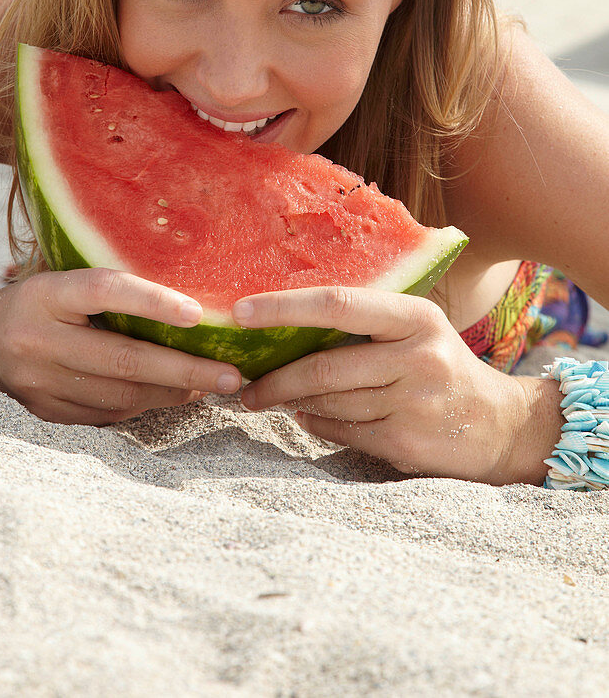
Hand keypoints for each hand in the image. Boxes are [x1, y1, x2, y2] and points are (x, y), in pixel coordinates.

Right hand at [0, 268, 241, 424]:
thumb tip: (187, 307)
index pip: (104, 291)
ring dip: (173, 392)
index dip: (152, 301)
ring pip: (121, 394)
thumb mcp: (63, 279)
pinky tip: (172, 395)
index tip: (199, 314)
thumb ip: (110, 288)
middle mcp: (37, 339)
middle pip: (123, 358)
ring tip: (211, 384)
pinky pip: (107, 414)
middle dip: (185, 370)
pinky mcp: (44, 412)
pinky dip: (145, 405)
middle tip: (231, 375)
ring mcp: (38, 382)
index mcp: (45, 294)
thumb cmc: (39, 301)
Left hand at [235, 287, 532, 484]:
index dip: (284, 307)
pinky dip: (318, 424)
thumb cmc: (442, 368)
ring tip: (269, 399)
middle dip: (276, 378)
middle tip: (245, 385)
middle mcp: (418, 355)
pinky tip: (308, 418)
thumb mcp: (416, 331)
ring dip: (292, 402)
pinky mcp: (406, 440)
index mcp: (415, 316)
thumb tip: (285, 329)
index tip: (240, 312)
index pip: (337, 303)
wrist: (502, 426)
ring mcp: (414, 400)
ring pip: (329, 401)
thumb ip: (363, 325)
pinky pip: (342, 430)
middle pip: (324, 365)